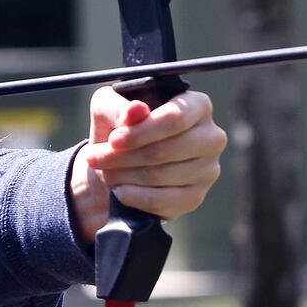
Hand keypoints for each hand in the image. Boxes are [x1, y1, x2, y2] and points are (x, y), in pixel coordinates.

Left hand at [70, 86, 227, 245]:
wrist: (119, 165)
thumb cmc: (118, 128)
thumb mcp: (107, 108)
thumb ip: (117, 106)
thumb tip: (135, 111)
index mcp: (197, 105)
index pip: (175, 118)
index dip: (142, 131)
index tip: (113, 140)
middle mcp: (211, 137)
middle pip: (166, 150)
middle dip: (124, 156)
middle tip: (96, 158)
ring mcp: (208, 169)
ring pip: (160, 176)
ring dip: (124, 176)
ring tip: (105, 171)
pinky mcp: (196, 197)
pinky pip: (162, 201)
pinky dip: (134, 197)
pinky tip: (119, 190)